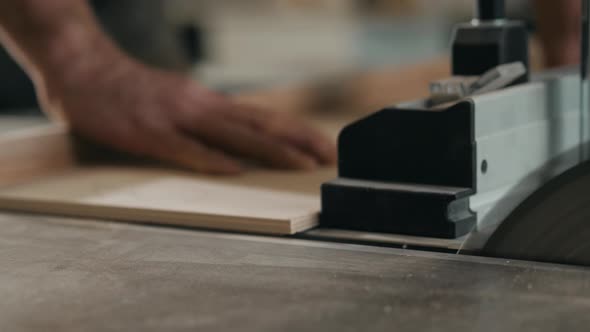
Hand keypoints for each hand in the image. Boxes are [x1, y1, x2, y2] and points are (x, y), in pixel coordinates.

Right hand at [37, 58, 335, 173]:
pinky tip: (236, 171)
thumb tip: (238, 146)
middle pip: (259, 125)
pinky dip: (213, 161)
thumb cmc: (133, 92)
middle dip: (299, 142)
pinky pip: (186, 150)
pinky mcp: (148, 132)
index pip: (264, 119)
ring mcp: (176, 118)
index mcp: (209, 103)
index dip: (297, 133)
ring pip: (233, 136)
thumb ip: (208, 123)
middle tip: (330, 157)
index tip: (325, 147)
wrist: (84, 69)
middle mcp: (201, 106)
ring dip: (271, 152)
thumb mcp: (179, 103)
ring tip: (302, 166)